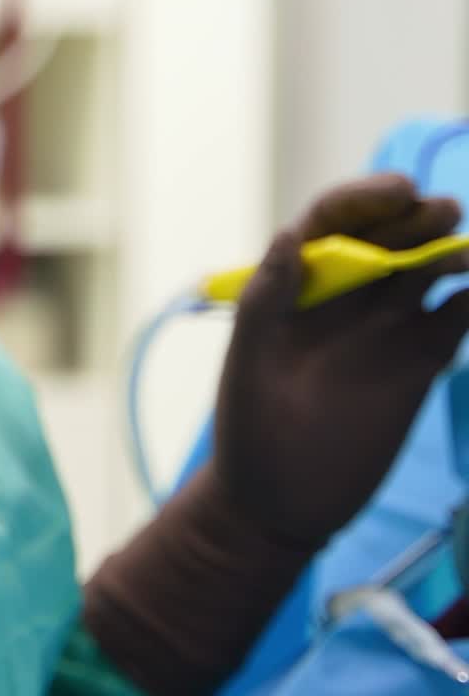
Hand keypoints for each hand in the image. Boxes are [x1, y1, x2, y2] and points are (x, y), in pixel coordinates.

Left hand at [213, 173, 468, 546]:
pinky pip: (453, 322)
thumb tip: (290, 234)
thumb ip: (268, 298)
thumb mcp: (248, 360)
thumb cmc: (249, 428)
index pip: (332, 222)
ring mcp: (384, 328)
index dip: (364, 199)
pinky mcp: (418, 365)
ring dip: (449, 250)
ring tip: (466, 246)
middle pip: (387, 237)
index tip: (398, 192)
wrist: (278, 503)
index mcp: (296, 282)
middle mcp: (344, 296)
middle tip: (443, 210)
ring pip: (425, 272)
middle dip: (414, 217)